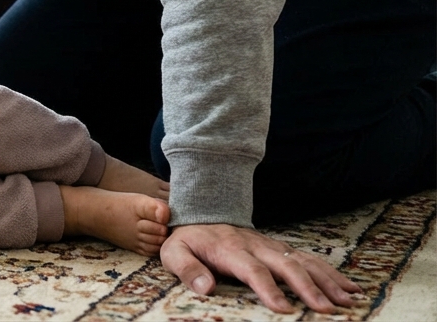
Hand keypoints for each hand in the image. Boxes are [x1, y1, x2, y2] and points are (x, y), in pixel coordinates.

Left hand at [161, 223, 362, 312]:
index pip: (253, 269)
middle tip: (326, 309)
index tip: (284, 308)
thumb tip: (204, 288)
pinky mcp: (281, 249)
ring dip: (327, 280)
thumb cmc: (188, 240)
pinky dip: (331, 273)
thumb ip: (187, 269)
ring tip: (348, 299)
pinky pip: (310, 259)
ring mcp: (272, 246)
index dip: (268, 288)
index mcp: (230, 249)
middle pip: (286, 265)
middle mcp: (257, 246)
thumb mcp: (174, 252)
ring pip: (304, 261)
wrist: (201, 213)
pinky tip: (350, 287)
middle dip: (308, 287)